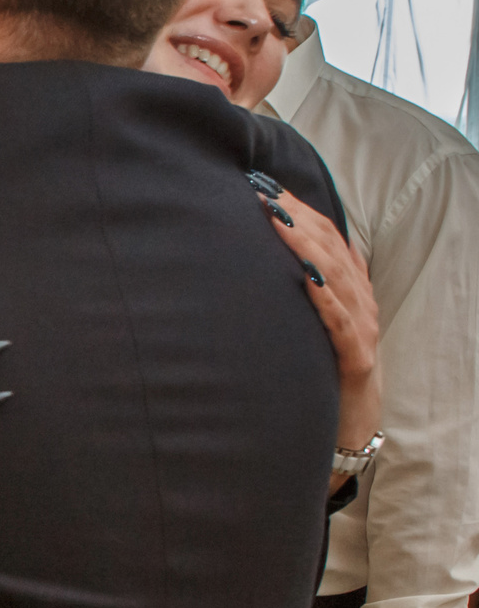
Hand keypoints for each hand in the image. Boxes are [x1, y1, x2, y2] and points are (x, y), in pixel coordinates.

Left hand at [263, 189, 380, 462]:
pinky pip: (341, 325)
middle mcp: (357, 299)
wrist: (350, 419)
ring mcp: (360, 327)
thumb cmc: (319, 362)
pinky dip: (325, 301)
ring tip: (280, 224)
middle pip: (331, 250)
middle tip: (264, 195)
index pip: (326, 238)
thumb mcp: (304, 319)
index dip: (299, 212)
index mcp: (346, 286)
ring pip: (336, 279)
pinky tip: (307, 282)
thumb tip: (247, 259)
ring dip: (308, 249)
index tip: (265, 188)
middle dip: (298, 220)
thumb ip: (288, 288)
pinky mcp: (355, 358)